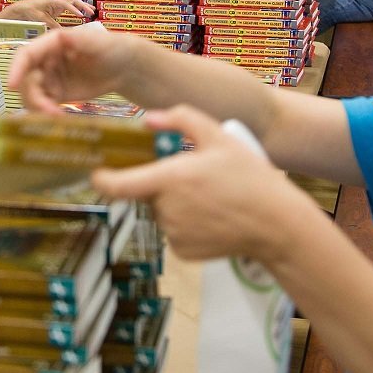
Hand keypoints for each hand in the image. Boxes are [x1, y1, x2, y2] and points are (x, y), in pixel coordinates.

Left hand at [0, 0, 95, 28]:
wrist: (22, 8)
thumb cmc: (29, 11)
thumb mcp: (41, 19)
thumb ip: (52, 24)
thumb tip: (62, 32)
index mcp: (53, 1)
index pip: (67, 4)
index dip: (74, 10)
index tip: (81, 16)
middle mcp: (57, 1)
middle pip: (74, 1)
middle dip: (84, 6)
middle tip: (92, 13)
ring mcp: (58, 4)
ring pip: (74, 3)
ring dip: (83, 7)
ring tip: (92, 11)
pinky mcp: (57, 9)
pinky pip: (70, 8)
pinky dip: (78, 10)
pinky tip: (83, 15)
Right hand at [8, 23, 134, 111]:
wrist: (124, 67)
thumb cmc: (112, 48)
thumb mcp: (98, 42)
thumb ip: (79, 41)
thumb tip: (61, 37)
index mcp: (51, 43)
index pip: (26, 55)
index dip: (16, 69)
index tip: (12, 85)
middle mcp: (45, 60)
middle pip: (26, 80)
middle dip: (33, 96)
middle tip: (49, 111)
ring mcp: (50, 79)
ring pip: (32, 95)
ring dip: (39, 107)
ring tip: (57, 116)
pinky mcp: (57, 95)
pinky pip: (43, 106)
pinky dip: (47, 114)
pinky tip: (60, 118)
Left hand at [92, 105, 302, 261]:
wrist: (275, 223)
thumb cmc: (248, 176)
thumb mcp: (219, 136)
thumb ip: (181, 119)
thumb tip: (148, 120)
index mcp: (169, 179)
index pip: (117, 185)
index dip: (102, 180)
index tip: (97, 173)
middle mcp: (166, 210)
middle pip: (146, 194)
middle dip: (160, 185)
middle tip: (193, 178)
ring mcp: (174, 235)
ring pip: (161, 213)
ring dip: (174, 204)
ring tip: (208, 197)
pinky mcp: (183, 253)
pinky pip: (174, 233)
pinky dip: (186, 224)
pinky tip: (211, 216)